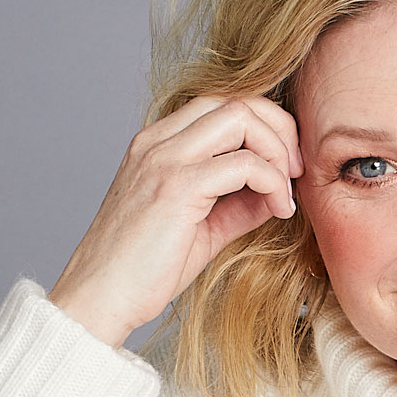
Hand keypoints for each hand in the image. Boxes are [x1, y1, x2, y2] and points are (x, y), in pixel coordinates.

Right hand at [48, 94, 302, 348]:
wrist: (100, 298)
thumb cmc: (143, 271)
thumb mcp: (201, 229)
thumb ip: (237, 204)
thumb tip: (277, 193)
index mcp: (158, 144)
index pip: (221, 103)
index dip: (264, 125)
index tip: (285, 166)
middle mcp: (158, 141)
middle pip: (236, 98)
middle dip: (279, 128)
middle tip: (297, 171)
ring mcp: (165, 159)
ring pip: (241, 116)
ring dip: (277, 150)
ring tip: (286, 192)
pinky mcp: (177, 187)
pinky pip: (243, 163)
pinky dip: (272, 181)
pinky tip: (278, 210)